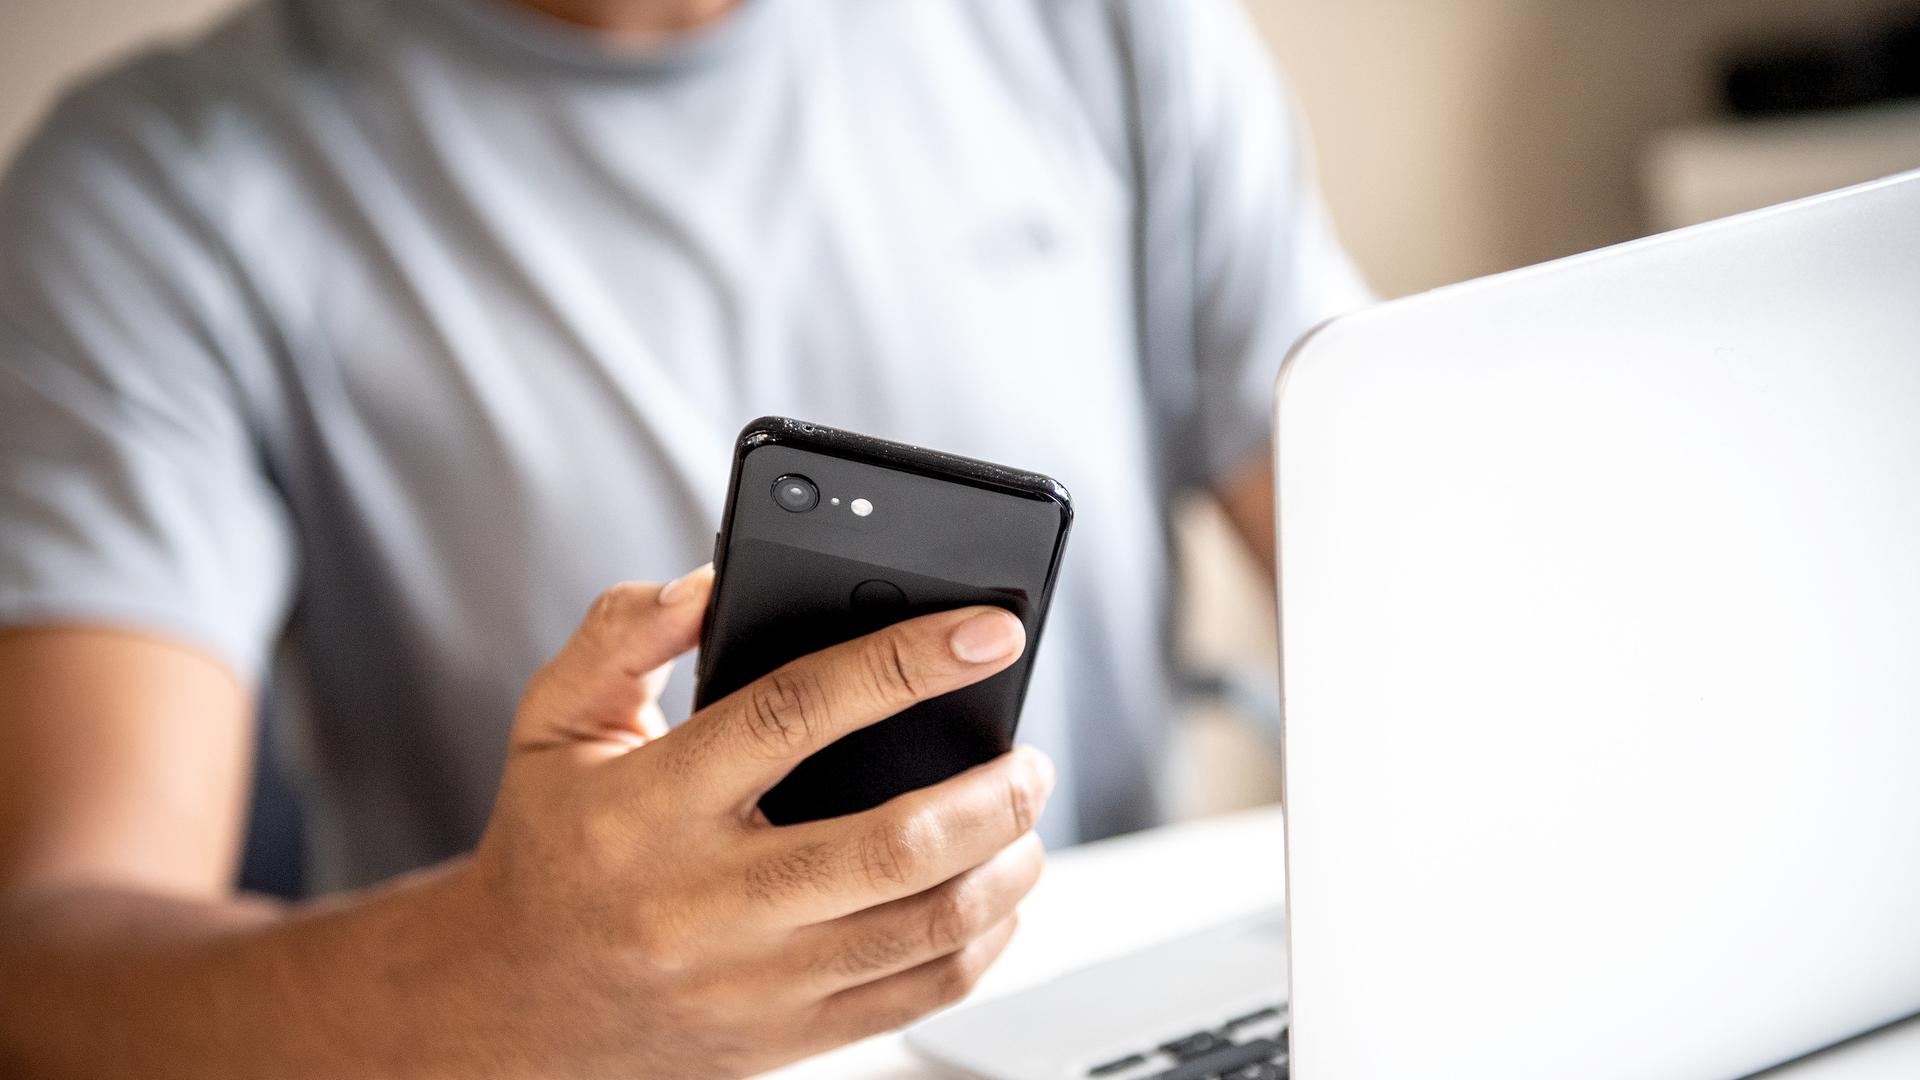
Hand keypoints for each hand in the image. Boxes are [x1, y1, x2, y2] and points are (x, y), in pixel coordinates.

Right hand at [457, 566, 1054, 1078]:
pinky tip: (996, 895)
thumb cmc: (551, 844)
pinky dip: (983, 943)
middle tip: (1030, 756)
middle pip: (890, 845)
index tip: (990, 632)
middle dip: (991, 791)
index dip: (907, 663)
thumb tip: (712, 579)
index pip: (796, 713)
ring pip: (922, 929)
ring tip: (1024, 818)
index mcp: (649, 804)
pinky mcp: (785, 1038)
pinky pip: (917, 995)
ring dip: (1005, 866)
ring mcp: (751, 981)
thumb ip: (623, 635)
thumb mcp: (553, 722)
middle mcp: (703, 900)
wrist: (509, 1006)